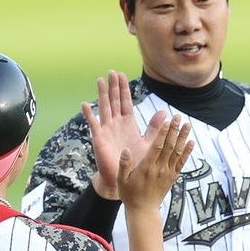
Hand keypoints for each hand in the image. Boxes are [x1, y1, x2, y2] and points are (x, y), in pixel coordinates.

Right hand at [82, 70, 165, 199]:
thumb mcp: (147, 142)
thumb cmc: (135, 161)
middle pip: (114, 101)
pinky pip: (94, 124)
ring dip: (102, 94)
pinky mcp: (99, 139)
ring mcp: (107, 130)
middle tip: (112, 71)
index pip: (125, 102)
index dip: (124, 89)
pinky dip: (89, 114)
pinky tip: (85, 104)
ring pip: (104, 108)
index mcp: (127, 123)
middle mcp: (116, 124)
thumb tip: (164, 113)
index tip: (122, 75)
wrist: (124, 178)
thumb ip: (154, 128)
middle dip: (113, 87)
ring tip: (100, 80)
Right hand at [116, 115, 193, 210]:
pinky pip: (181, 162)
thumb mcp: (121, 180)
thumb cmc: (130, 194)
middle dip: (174, 130)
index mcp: (146, 167)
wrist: (143, 210)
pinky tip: (191, 142)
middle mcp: (159, 168)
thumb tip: (125, 150)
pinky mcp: (172, 177)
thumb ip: (123, 164)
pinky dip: (187, 152)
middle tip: (178, 117)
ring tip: (188, 125)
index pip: (157, 147)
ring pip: (177, 152)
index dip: (163, 133)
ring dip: (183, 137)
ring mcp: (167, 173)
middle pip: (169, 146)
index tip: (167, 121)